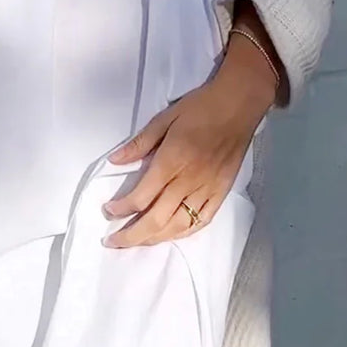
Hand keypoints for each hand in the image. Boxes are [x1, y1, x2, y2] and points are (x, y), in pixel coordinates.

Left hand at [101, 76, 267, 247]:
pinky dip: (183, 232)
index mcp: (171, 161)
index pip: (142, 196)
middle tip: (113, 241)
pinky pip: (202, 221)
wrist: (238, 106)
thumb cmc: (200, 108)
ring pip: (178, 226)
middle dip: (131, 235)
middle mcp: (188, 181)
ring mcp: (207, 190)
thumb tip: (114, 161)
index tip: (108, 210)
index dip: (121, 209)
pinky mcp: (221, 193)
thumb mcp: (164, 118)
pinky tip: (170, 234)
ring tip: (137, 241)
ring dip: (154, 239)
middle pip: (156, 219)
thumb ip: (139, 143)